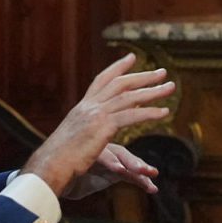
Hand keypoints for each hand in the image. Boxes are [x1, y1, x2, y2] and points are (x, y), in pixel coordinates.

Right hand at [22, 53, 173, 194]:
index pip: (102, 80)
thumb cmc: (60, 157)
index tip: (132, 57)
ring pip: (130, 97)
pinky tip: (165, 112)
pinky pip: (132, 116)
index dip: (117, 68)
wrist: (51, 164)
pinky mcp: (103, 127)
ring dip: (153, 91)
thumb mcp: (74, 136)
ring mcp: (95, 115)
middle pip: (120, 84)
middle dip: (142, 76)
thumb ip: (87, 127)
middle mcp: (89, 106)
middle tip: (162, 72)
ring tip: (171, 87)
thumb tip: (97, 125)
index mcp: (82, 107)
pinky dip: (150, 112)